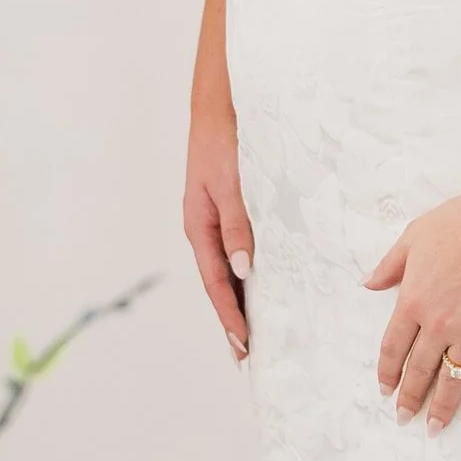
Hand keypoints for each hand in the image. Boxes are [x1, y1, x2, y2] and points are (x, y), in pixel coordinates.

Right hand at [185, 104, 251, 359]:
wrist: (219, 107)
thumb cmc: (223, 141)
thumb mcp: (229, 184)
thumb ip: (237, 225)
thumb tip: (243, 270)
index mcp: (199, 228)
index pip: (217, 283)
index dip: (230, 315)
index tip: (244, 345)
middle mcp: (205, 230)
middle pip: (219, 284)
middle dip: (232, 319)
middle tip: (248, 354)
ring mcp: (215, 221)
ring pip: (228, 270)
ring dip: (239, 300)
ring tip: (254, 331)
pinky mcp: (229, 210)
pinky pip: (236, 250)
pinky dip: (245, 274)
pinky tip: (260, 285)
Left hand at [368, 190, 460, 430]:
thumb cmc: (460, 220)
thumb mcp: (412, 237)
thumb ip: (389, 266)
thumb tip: (368, 283)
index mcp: (413, 302)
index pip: (393, 350)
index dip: (388, 374)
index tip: (386, 392)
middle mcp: (439, 324)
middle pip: (420, 371)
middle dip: (410, 398)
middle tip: (405, 419)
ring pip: (454, 379)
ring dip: (444, 407)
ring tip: (436, 428)